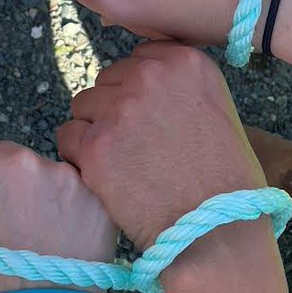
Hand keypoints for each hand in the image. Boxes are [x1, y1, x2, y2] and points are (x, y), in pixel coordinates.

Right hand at [0, 140, 116, 292]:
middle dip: (8, 179)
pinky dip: (72, 208)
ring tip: (38, 233)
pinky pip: (78, 191)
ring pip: (46, 171)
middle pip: (9, 155)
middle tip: (10, 217)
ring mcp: (58, 175)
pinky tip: (64, 235)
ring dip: (42, 191)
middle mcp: (16, 159)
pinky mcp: (91, 194)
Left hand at [56, 42, 265, 249]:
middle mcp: (151, 77)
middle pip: (107, 80)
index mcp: (185, 62)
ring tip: (125, 165)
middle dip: (115, 109)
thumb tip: (136, 77)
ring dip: (96, 130)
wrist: (218, 232)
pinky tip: (108, 178)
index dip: (139, 93)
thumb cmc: (224, 180)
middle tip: (138, 148)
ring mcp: (121, 109)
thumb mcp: (215, 110)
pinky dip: (80, 157)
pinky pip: (67, 136)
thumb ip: (177, 87)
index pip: (137, 60)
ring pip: (83, 105)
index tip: (152, 121)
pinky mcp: (96, 145)